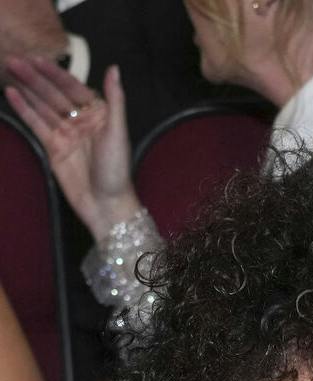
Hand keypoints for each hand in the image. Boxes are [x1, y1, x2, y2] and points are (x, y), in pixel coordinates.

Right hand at [3, 57, 140, 240]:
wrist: (106, 205)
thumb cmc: (117, 171)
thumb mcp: (118, 132)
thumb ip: (115, 100)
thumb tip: (114, 69)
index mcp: (99, 115)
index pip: (73, 88)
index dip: (55, 73)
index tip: (37, 59)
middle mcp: (81, 121)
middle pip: (54, 94)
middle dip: (35, 78)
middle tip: (14, 60)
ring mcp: (65, 134)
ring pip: (43, 106)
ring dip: (27, 89)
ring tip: (9, 69)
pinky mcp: (53, 147)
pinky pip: (36, 124)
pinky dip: (24, 109)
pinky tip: (11, 93)